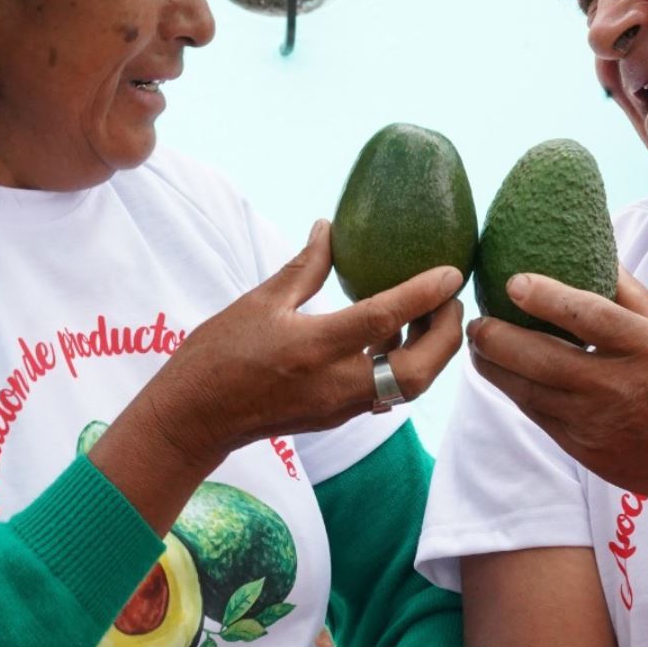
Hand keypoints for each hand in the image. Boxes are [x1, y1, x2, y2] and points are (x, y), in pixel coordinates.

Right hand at [128, 221, 463, 470]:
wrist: (194, 419)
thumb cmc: (219, 354)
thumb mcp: (260, 302)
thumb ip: (304, 267)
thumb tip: (330, 228)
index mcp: (314, 347)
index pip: (384, 318)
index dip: (424, 293)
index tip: (452, 271)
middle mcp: (335, 383)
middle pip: (417, 371)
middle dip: (446, 337)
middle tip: (452, 300)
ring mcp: (339, 406)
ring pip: (408, 387)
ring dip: (430, 353)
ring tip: (434, 314)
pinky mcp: (337, 416)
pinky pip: (386, 392)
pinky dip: (402, 364)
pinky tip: (396, 334)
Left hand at [466, 269, 647, 503]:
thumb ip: (633, 294)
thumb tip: (594, 250)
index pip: (588, 317)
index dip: (545, 297)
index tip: (512, 282)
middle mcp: (619, 387)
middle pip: (542, 358)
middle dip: (497, 336)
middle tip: (475, 318)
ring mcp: (597, 423)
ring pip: (527, 392)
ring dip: (492, 365)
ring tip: (478, 340)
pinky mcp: (583, 450)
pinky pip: (536, 415)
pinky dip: (514, 390)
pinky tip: (503, 371)